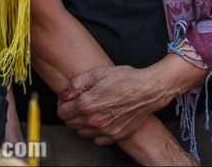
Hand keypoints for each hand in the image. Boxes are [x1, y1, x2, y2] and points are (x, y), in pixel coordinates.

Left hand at [56, 64, 175, 143]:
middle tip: (81, 103)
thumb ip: (77, 83)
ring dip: (82, 123)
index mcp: (86, 104)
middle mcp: (93, 120)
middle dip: (71, 113)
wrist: (149, 89)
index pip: (62, 112)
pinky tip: (102, 120)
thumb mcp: (99, 72)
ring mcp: (104, 130)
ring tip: (93, 111)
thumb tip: (64, 94)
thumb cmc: (126, 79)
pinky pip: (96, 140)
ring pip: (82, 132)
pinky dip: (96, 132)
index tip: (69, 98)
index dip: (63, 104)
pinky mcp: (115, 135)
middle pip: (70, 123)